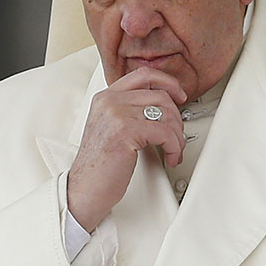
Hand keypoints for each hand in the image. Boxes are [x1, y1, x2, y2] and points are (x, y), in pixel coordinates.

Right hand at [67, 67, 186, 231]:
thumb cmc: (100, 165)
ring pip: (166, 113)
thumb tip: (164, 106)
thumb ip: (130, 111)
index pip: (144, 75)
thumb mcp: (112, 128)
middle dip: (177, 118)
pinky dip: (174, 146)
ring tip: (174, 149)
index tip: (180, 95)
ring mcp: (117, 114)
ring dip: (178, 135)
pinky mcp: (126, 131)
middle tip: (177, 135)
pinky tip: (171, 156)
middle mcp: (110, 101)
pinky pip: (165, 132)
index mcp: (106, 97)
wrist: (85, 190)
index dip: (168, 82)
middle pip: (160, 96)